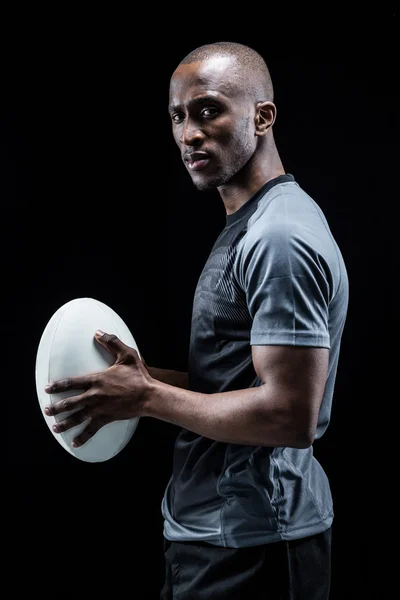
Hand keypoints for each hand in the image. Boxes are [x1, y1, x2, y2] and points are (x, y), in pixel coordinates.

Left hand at [44, 330, 151, 446]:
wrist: (149, 395)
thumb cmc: (138, 375)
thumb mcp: (127, 355)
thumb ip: (112, 342)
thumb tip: (98, 332)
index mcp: (97, 380)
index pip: (71, 382)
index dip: (58, 386)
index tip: (47, 389)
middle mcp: (94, 395)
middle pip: (70, 403)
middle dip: (56, 407)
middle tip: (47, 410)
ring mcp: (99, 409)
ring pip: (77, 417)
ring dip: (64, 423)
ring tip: (54, 427)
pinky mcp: (106, 418)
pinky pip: (91, 429)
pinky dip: (83, 437)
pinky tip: (75, 443)